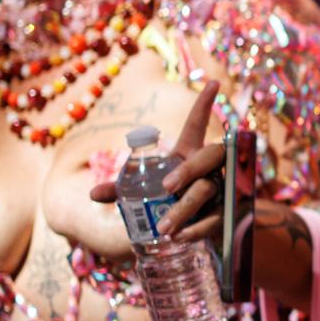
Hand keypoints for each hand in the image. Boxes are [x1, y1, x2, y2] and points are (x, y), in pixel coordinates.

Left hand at [88, 80, 225, 243]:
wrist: (192, 233)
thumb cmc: (167, 204)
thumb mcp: (143, 194)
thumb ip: (120, 191)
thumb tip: (92, 193)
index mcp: (190, 154)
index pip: (197, 125)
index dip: (204, 104)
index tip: (213, 83)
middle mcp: (210, 167)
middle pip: (209, 156)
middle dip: (189, 168)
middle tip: (167, 187)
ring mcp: (222, 188)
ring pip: (209, 189)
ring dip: (185, 208)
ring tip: (163, 229)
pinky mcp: (227, 212)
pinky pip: (215, 217)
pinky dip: (196, 229)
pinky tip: (180, 237)